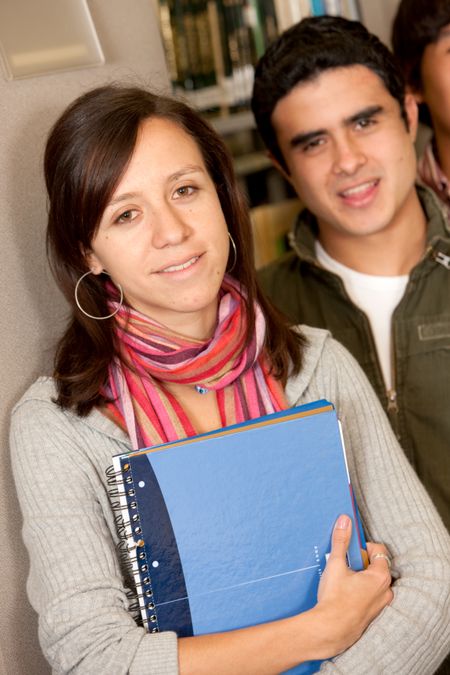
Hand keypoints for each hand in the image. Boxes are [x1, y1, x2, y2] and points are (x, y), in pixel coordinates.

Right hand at [313, 514, 392, 657]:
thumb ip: (341, 541)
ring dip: (360, 576)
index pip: (379, 550)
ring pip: (372, 581)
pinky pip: (370, 594)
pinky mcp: (373, 614)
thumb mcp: (336, 564)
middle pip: (376, 565)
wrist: (330, 630)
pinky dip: (360, 590)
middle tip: (344, 566)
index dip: (363, 546)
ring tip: (342, 580)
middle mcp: (386, 590)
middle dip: (360, 562)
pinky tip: (343, 593)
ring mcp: (381, 604)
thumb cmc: (335, 598)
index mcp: (381, 576)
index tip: (349, 551)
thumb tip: (345, 520)